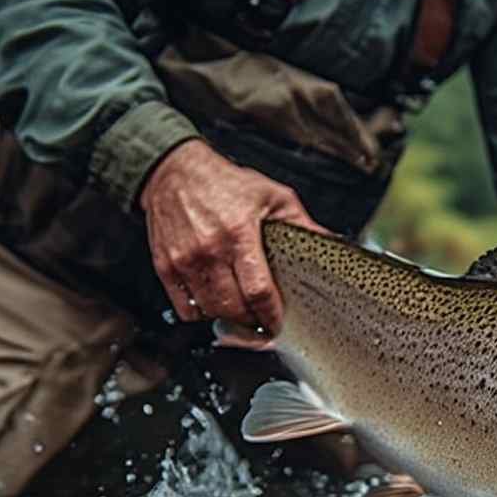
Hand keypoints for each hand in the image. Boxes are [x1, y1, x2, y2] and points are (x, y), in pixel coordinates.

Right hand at [140, 139, 323, 331]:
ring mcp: (184, 260)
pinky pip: (186, 310)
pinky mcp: (165, 267)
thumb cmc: (225, 183)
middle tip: (263, 318)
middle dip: (252, 320)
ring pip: (210, 312)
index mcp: (239, 232)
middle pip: (234, 308)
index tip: (279, 324)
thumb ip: (301, 223)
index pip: (258, 290)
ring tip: (242, 309)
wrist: (175, 172)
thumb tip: (330, 242)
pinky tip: (215, 301)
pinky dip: (202, 313)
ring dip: (230, 319)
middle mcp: (209, 249)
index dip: (271, 315)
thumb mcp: (272, 196)